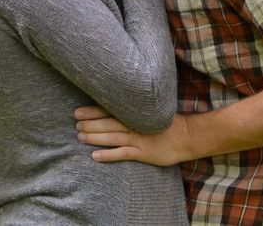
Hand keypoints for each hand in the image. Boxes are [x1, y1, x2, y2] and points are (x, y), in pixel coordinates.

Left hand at [73, 106, 188, 166]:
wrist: (187, 136)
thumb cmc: (168, 124)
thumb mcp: (151, 112)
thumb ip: (134, 111)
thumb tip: (115, 107)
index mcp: (134, 114)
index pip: (109, 111)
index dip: (92, 111)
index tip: (77, 112)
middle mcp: (134, 125)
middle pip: (107, 123)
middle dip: (90, 123)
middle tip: (75, 124)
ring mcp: (138, 139)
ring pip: (112, 137)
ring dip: (95, 137)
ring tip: (80, 137)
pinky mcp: (143, 153)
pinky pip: (123, 154)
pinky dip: (109, 155)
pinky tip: (95, 156)